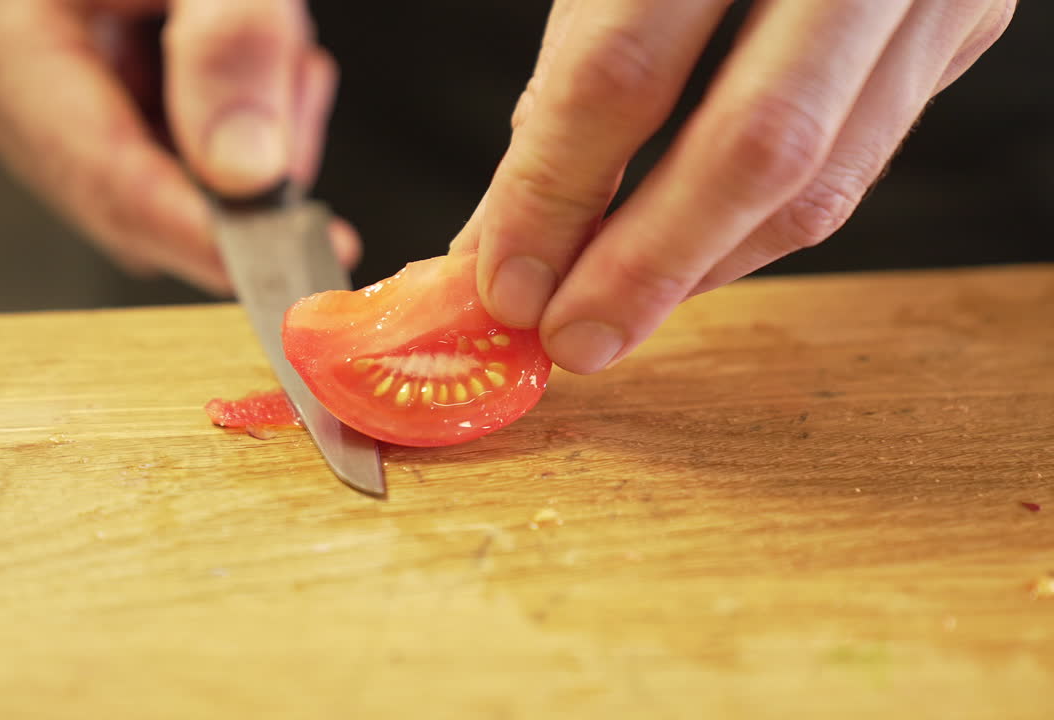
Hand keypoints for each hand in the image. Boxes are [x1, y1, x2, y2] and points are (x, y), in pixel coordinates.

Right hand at [0, 0, 359, 294]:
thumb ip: (231, 45)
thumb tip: (246, 173)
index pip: (109, 181)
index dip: (209, 241)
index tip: (296, 271)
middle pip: (132, 199)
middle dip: (237, 169)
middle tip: (292, 81)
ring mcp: (8, 102)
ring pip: (151, 192)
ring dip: (234, 144)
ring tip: (261, 50)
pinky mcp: (45, 110)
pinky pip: (146, 165)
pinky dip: (211, 133)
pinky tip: (227, 69)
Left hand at [453, 0, 1015, 372]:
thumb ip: (570, 89)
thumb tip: (502, 240)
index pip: (621, 71)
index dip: (553, 193)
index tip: (504, 285)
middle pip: (756, 144)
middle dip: (648, 268)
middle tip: (572, 341)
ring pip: (823, 179)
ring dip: (704, 268)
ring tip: (617, 314)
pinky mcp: (959, 29)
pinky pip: (856, 165)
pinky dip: (758, 229)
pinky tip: (694, 257)